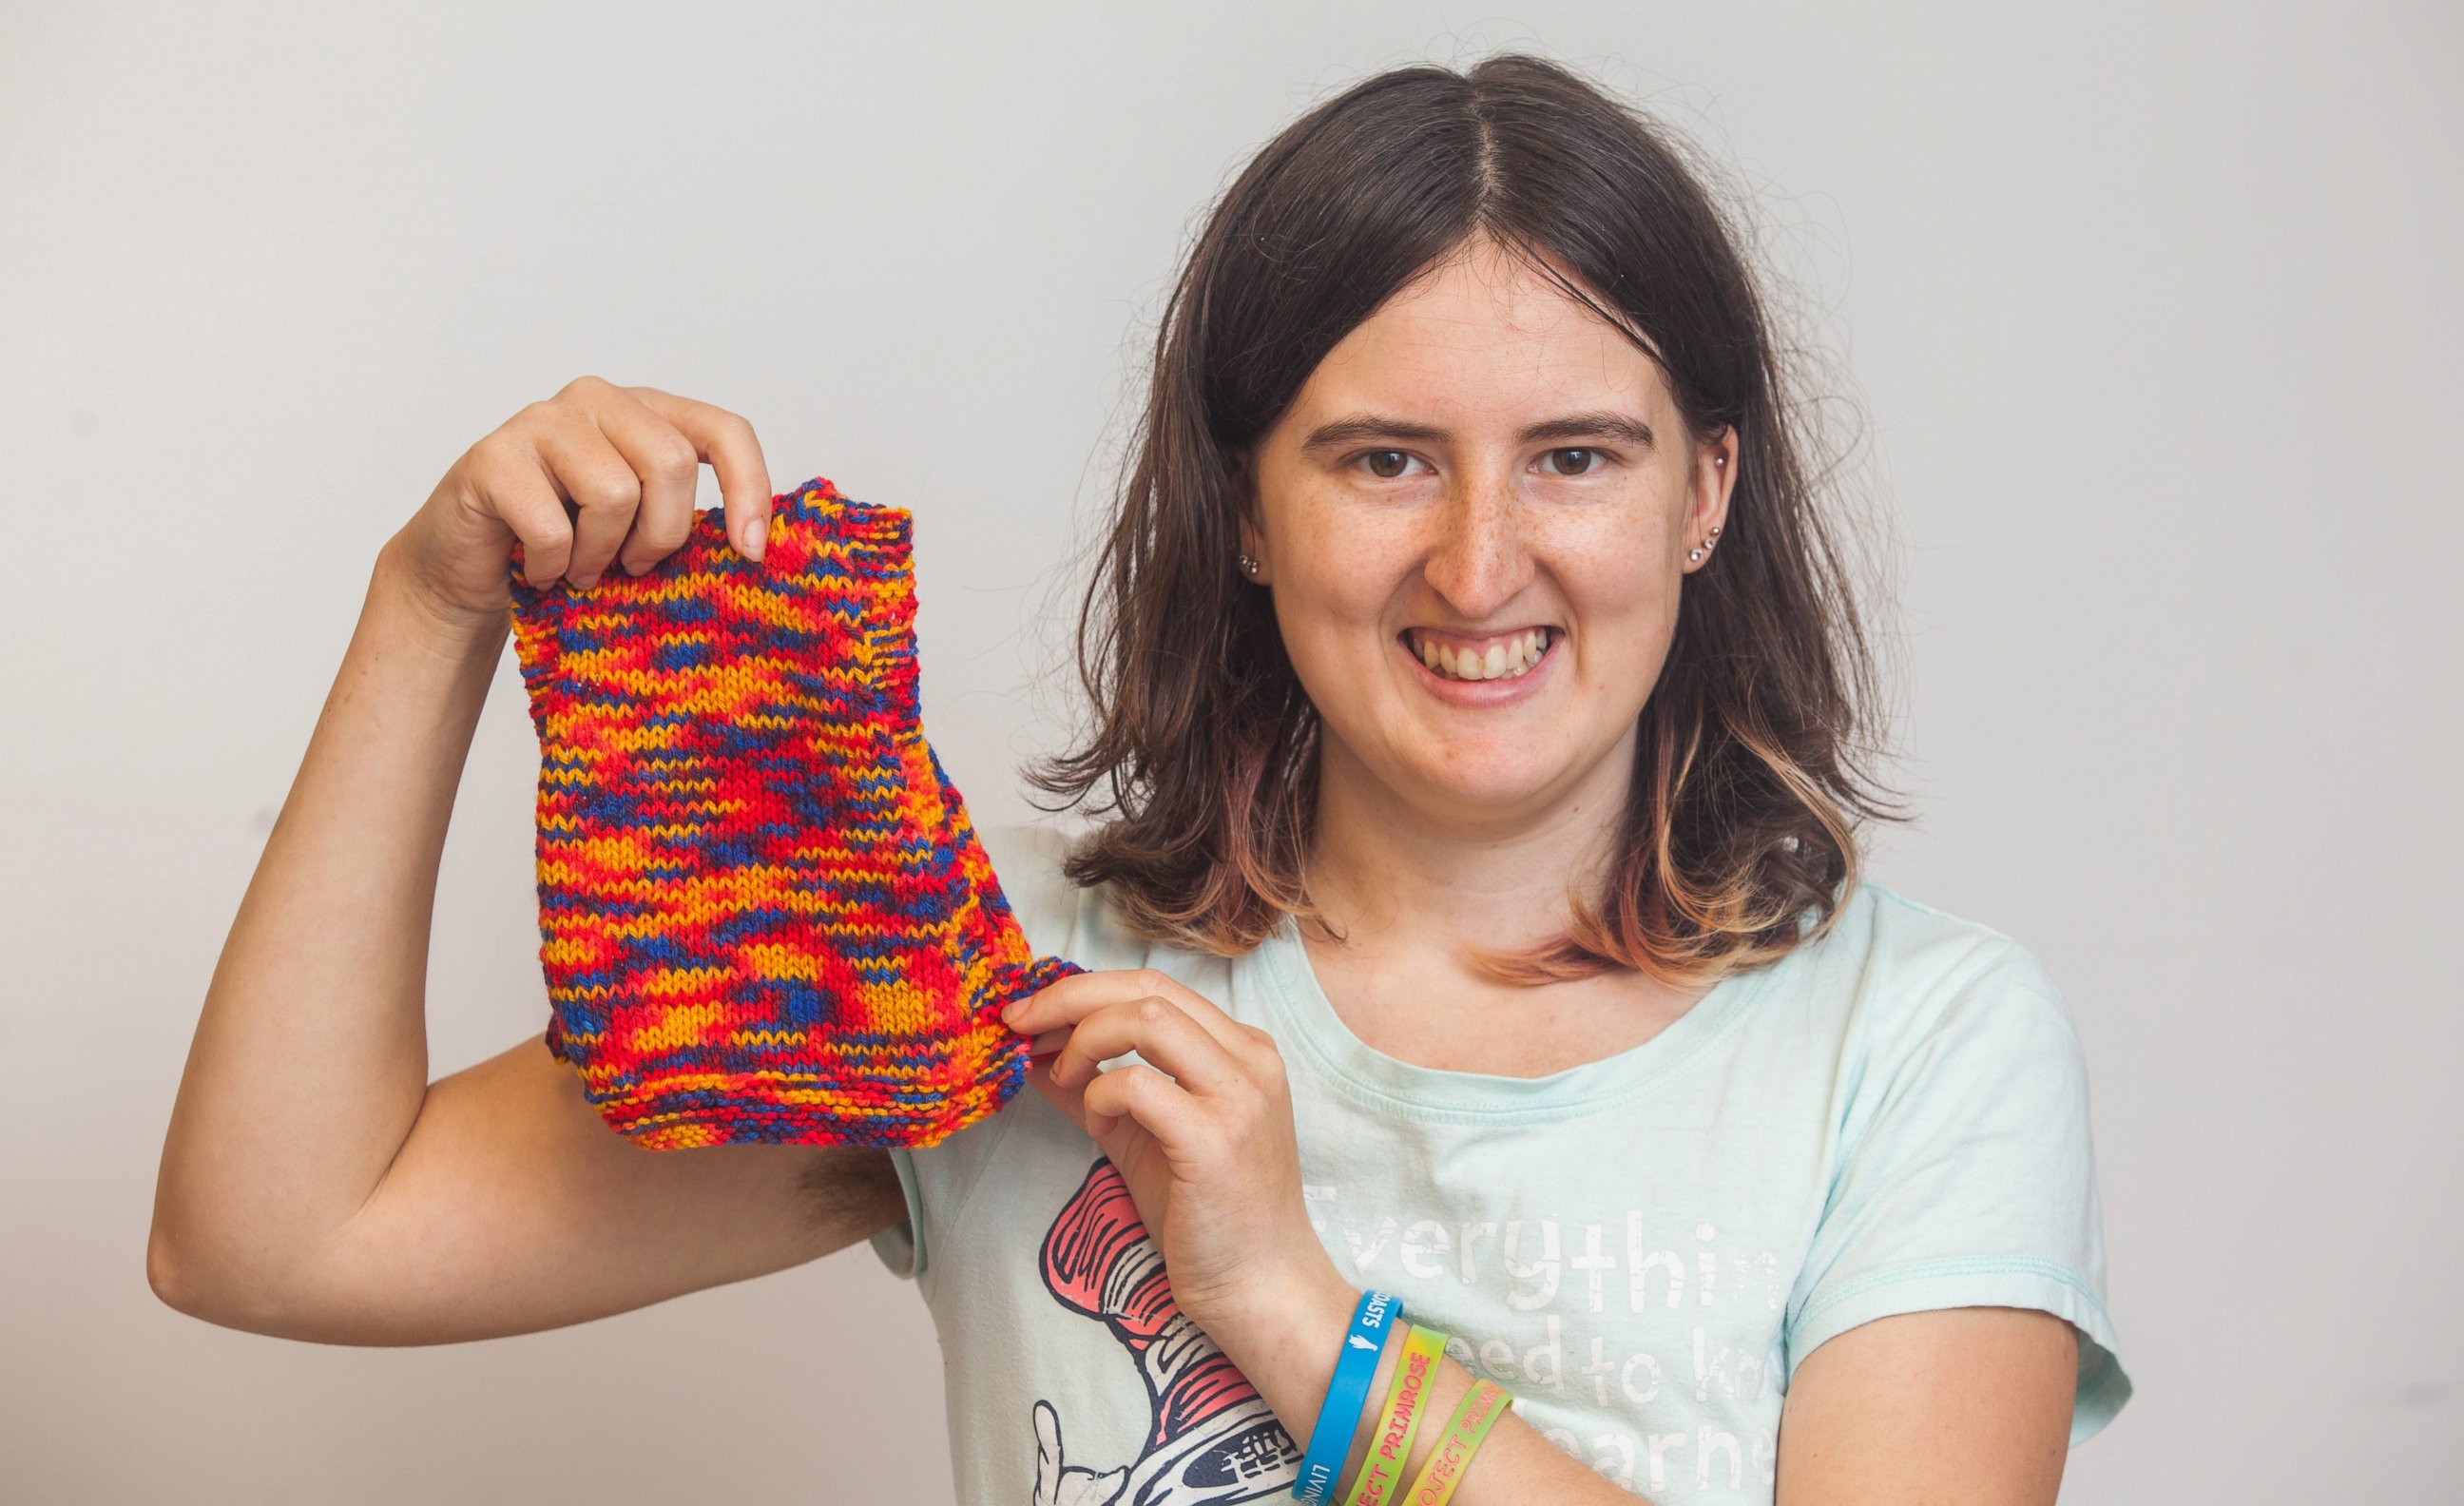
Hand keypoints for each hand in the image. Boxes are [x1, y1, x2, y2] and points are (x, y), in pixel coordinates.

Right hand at [385, 375, 774, 629]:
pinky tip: (536, 568)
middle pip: (671, 463)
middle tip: (631, 565)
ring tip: (579, 567)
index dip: (749, 488)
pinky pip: (553, 526)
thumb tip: (754, 549)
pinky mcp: (493, 456)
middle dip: (661, 535)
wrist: (471, 568)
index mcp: (647, 413)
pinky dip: (551, 566)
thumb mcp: (643, 530)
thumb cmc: (569, 547)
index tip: (750, 552)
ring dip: (600, 555)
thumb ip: (687, 518)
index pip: (723, 430)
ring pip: (614, 494)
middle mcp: (598, 401)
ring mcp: (542, 420)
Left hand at [1005, 967, 1343, 1340]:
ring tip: (1064, 1077)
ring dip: (1083, 1039)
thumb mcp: (1143, 1138)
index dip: (1083, 989)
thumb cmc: (1209, 1218)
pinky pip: (1137, 1084)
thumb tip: (1033, 1057)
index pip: (1154, 985)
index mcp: (1242, 1050)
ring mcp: (1238, 1096)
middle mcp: (1250, 1060)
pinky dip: (1099, 1095)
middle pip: (1146, 987)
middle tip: (1018, 1024)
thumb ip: (1096, 1092)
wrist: (1261, 1289)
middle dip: (1068, 997)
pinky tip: (1098, 1124)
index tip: (1031, 1013)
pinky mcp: (1215, 1140)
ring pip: (1145, 1017)